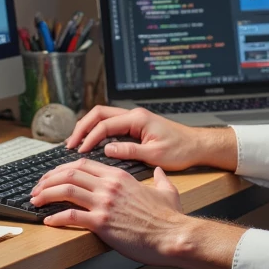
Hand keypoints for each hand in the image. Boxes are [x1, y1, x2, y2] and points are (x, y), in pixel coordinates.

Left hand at [31, 158, 188, 263]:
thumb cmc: (170, 218)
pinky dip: (56, 218)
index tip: (52, 176)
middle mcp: (109, 186)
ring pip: (65, 190)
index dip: (62, 168)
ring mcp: (104, 204)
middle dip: (47, 180)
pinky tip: (48, 221)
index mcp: (119, 176)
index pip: (83, 165)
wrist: (172, 235)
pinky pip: (71, 216)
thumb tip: (159, 171)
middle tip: (37, 188)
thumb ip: (160, 178)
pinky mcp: (101, 223)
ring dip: (46, 195)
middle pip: (69, 174)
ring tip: (35, 201)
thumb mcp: (167, 190)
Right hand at [65, 104, 235, 171]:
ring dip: (88, 128)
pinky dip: (98, 132)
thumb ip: (130, 151)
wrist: (197, 146)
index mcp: (137, 119)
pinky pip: (111, 125)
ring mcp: (134, 119)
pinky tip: (92, 144)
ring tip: (76, 143)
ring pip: (103, 118)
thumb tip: (107, 150)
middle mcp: (134, 115)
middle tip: (70, 144)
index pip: (105, 124)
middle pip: (99, 114)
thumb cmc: (181, 150)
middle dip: (82, 128)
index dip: (90, 137)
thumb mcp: (155, 155)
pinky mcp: (136, 126)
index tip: (80, 150)